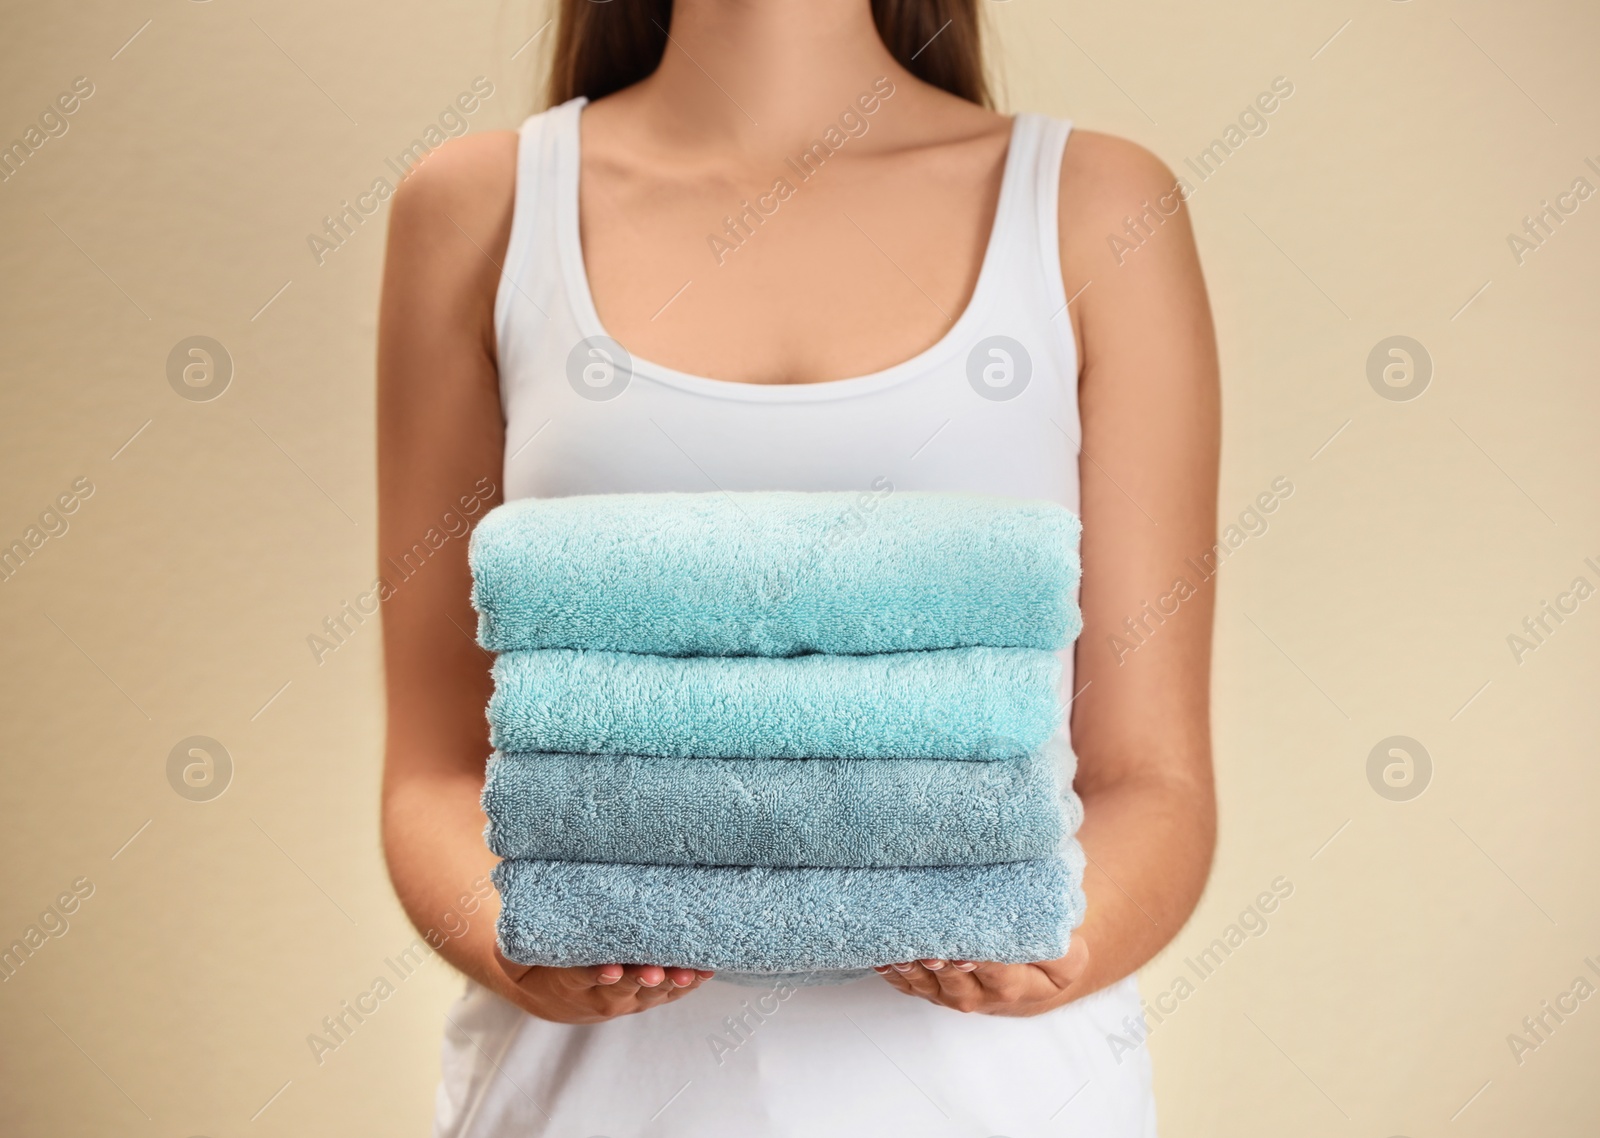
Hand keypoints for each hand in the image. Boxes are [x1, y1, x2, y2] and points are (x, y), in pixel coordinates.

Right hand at [493, 946, 714, 1023]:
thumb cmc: (536, 964)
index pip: (582, 976)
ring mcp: (626, 1000)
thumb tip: (510, 907)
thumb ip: (515, 940)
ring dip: (669, 982)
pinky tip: (704, 971)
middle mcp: (600, 996)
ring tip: (687, 971)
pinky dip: (687, 985)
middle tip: (654, 969)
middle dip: (641, 978)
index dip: (596, 973)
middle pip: (624, 988)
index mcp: (568, 982)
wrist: (552, 996)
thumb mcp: (515, 955)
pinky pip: (668, 994)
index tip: (610, 967)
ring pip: (651, 994)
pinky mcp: (645, 998)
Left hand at [875, 936, 1090, 1015]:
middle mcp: (980, 995)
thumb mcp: (1068, 956)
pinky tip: (881, 956)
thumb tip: (1052, 926)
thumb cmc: (1045, 960)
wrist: (1032, 982)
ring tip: (898, 949)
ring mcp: (952, 994)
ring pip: (927, 983)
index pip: (996, 973)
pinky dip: (893, 971)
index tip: (966, 949)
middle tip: (927, 947)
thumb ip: (1058, 944)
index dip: (981, 961)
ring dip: (911, 966)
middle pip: (955, 979)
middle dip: (939, 963)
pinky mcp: (932, 990)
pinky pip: (909, 984)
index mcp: (1014, 984)